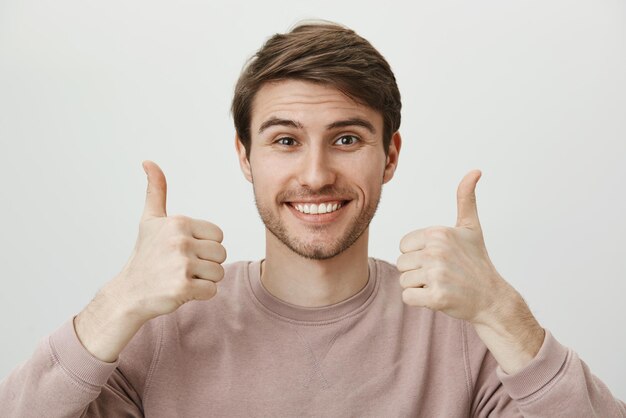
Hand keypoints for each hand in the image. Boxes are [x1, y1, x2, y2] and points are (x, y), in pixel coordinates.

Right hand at [106, 160, 226, 321]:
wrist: (128, 293)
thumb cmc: (145, 256)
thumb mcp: (150, 220)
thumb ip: (156, 191)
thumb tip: (148, 162)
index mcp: (179, 222)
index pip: (218, 236)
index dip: (205, 246)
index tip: (183, 251)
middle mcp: (180, 241)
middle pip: (221, 254)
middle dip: (206, 264)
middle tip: (181, 267)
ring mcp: (181, 264)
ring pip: (218, 273)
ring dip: (204, 280)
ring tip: (180, 278)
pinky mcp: (183, 287)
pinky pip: (212, 290)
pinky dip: (200, 294)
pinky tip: (180, 290)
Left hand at [396, 170, 513, 324]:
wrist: (492, 298)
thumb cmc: (477, 261)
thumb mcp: (470, 227)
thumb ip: (466, 198)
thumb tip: (475, 170)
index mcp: (438, 233)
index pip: (403, 245)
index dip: (417, 254)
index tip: (439, 258)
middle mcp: (436, 251)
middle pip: (401, 263)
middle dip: (417, 272)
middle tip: (442, 274)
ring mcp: (437, 275)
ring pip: (404, 281)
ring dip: (419, 287)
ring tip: (441, 284)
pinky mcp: (437, 297)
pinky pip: (407, 297)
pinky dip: (419, 301)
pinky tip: (439, 297)